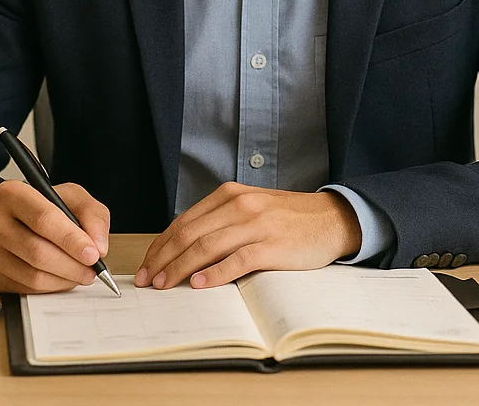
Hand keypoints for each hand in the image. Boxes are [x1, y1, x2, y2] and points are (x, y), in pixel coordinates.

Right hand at [0, 180, 110, 293]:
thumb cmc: (36, 209)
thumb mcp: (67, 196)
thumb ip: (91, 213)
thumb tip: (99, 245)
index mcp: (12, 194)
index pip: (44, 219)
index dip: (72, 239)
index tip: (93, 254)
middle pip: (38, 252)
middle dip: (73, 265)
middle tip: (92, 270)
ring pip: (32, 276)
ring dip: (64, 280)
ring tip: (79, 274)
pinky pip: (24, 288)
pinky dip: (49, 287)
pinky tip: (60, 278)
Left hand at [135, 184, 361, 290]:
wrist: (331, 218)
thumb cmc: (287, 218)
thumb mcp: (249, 208)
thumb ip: (220, 222)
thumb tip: (184, 250)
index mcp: (229, 194)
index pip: (183, 222)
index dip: (160, 245)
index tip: (147, 265)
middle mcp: (239, 205)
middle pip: (188, 235)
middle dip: (163, 259)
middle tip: (148, 280)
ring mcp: (255, 224)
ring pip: (206, 247)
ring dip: (180, 269)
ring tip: (165, 285)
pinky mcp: (272, 245)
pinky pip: (236, 260)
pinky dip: (214, 274)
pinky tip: (199, 284)